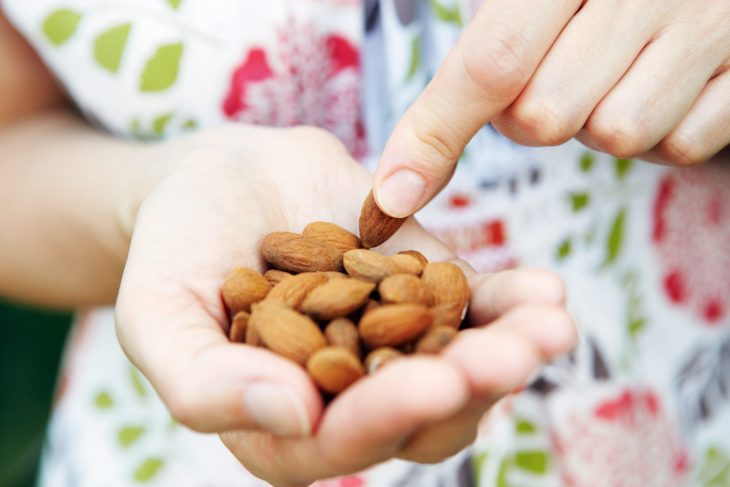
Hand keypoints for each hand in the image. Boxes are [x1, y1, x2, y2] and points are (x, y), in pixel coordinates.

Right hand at [116, 125, 575, 485]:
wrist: (215, 181)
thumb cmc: (174, 251)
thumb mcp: (160, 317)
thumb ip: (205, 383)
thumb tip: (295, 416)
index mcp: (285, 421)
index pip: (340, 442)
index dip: (386, 419)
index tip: (431, 383)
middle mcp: (349, 392)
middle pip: (421, 414)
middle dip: (471, 388)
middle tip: (515, 355)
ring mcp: (393, 339)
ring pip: (461, 363)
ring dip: (510, 349)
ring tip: (549, 324)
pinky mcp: (420, 286)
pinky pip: (471, 303)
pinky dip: (508, 300)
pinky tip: (543, 289)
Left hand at [373, 0, 729, 217]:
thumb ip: (483, 41)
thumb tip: (400, 163)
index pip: (491, 61)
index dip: (436, 132)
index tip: (394, 194)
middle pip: (545, 117)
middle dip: (529, 114)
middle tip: (551, 70)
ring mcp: (712, 27)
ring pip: (616, 135)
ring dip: (597, 120)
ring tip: (613, 69)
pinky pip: (680, 145)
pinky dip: (659, 132)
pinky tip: (662, 85)